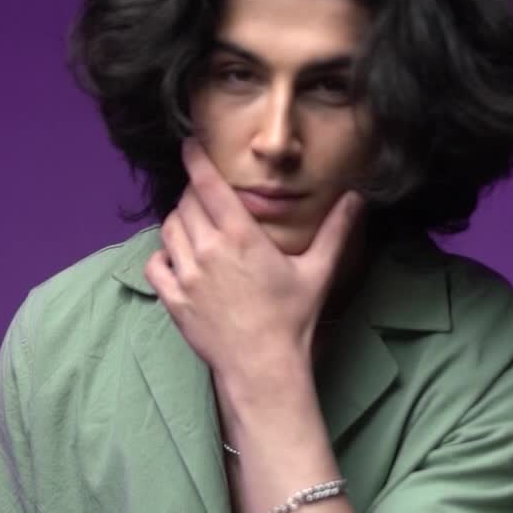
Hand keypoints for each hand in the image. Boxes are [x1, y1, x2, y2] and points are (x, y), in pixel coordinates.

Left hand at [144, 137, 364, 381]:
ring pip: (169, 229)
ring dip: (179, 222)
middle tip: (207, 199)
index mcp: (240, 236)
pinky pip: (154, 264)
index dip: (195, 159)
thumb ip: (336, 231)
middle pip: (186, 203)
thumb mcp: (318, 272)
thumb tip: (357, 198)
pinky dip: (162, 256)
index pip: (207, 184)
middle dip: (194, 195)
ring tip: (196, 227)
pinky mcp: (173, 300)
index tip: (189, 145)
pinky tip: (177, 259)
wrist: (263, 367)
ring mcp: (186, 276)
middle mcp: (208, 250)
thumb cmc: (291, 321)